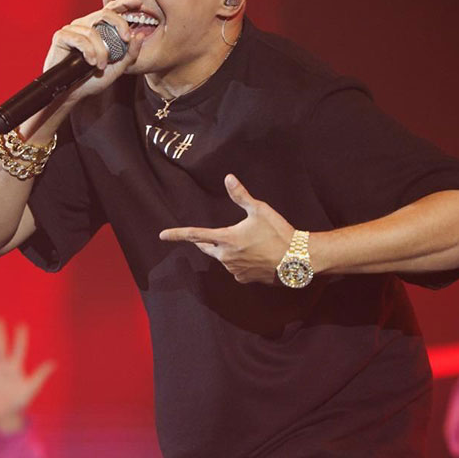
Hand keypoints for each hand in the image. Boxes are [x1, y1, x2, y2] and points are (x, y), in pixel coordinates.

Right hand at [0, 318, 55, 434]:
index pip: (19, 349)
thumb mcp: (32, 387)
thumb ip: (41, 374)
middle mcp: (3, 366)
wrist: (6, 415)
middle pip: (1, 346)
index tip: (22, 325)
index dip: (20, 338)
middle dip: (0, 334)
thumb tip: (54, 363)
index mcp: (16, 367)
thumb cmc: (21, 402)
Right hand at [45, 0, 144, 102]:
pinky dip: (88, 51)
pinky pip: (79, 38)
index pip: (111, 10)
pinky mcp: (61, 36)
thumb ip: (130, 53)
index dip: (124, 3)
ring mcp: (72, 29)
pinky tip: (90, 62)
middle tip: (126, 39)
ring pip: (92, 32)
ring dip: (101, 51)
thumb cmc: (91, 79)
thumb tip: (140, 35)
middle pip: (105, 13)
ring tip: (101, 66)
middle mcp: (85, 24)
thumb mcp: (117, 68)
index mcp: (97, 28)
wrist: (72, 93)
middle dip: (119, 24)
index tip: (138, 3)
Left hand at [159, 174, 294, 283]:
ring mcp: (234, 270)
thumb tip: (228, 178)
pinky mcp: (244, 279)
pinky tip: (255, 256)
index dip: (176, 234)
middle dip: (206, 242)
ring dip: (228, 251)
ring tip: (249, 243)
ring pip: (223, 258)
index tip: (162, 235)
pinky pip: (236, 268)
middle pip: (207, 248)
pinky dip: (240, 261)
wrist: (297, 260)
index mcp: (225, 239)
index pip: (195, 235)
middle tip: (210, 236)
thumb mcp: (259, 210)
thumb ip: (241, 195)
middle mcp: (225, 257)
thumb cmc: (278, 232)